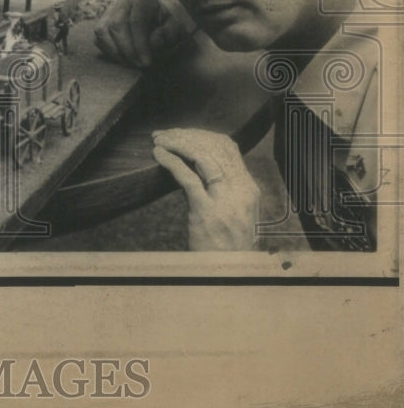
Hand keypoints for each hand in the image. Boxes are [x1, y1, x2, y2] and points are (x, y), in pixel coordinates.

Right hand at [93, 0, 188, 67]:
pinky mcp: (101, 22)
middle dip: (127, 50)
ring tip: (130, 64)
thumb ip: (168, 34)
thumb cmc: (166, 25)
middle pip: (117, 25)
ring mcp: (109, 10)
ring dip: (115, 52)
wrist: (156, 19)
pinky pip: (98, 38)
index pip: (136, 21)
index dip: (140, 44)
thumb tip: (152, 43)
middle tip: (138, 65)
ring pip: (103, 31)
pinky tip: (122, 59)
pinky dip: (108, 51)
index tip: (146, 62)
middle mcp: (122, 0)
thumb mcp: (175, 28)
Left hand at [151, 128, 260, 250]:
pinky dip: (171, 162)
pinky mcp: (207, 213)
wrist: (230, 274)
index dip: (201, 135)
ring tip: (159, 141)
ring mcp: (226, 202)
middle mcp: (241, 190)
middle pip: (213, 147)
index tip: (180, 133)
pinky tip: (159, 155)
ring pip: (202, 157)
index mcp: (248, 187)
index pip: (227, 146)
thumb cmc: (226, 244)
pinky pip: (188, 178)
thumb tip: (192, 161)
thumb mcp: (232, 211)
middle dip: (185, 136)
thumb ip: (220, 187)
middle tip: (163, 134)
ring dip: (177, 144)